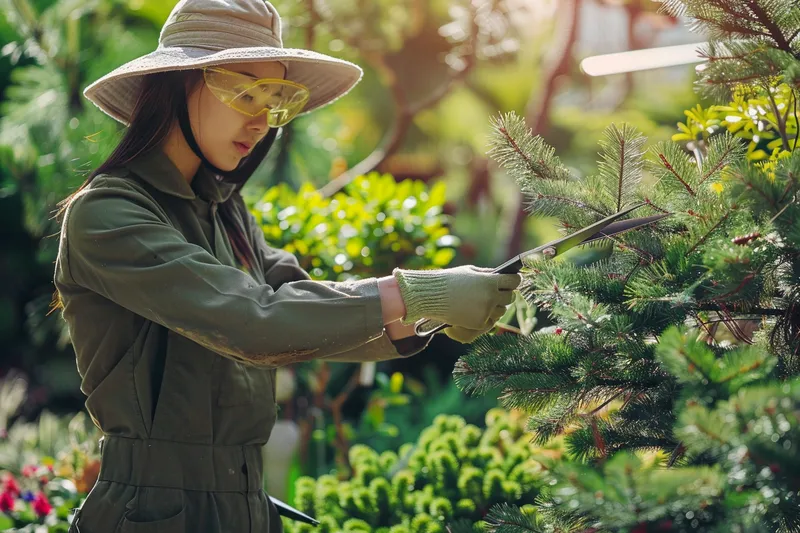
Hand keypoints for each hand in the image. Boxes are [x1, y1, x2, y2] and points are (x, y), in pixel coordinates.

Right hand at [392, 265, 520, 329]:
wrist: (431, 296)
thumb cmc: (449, 281)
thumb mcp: (470, 272)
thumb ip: (487, 275)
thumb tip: (503, 277)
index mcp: (490, 281)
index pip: (514, 281)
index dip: (515, 280)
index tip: (513, 280)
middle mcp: (491, 296)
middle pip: (509, 298)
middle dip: (505, 294)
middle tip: (499, 292)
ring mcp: (485, 311)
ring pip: (501, 311)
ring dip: (496, 306)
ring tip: (485, 302)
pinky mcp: (478, 323)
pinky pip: (490, 322)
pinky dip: (486, 318)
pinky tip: (478, 312)